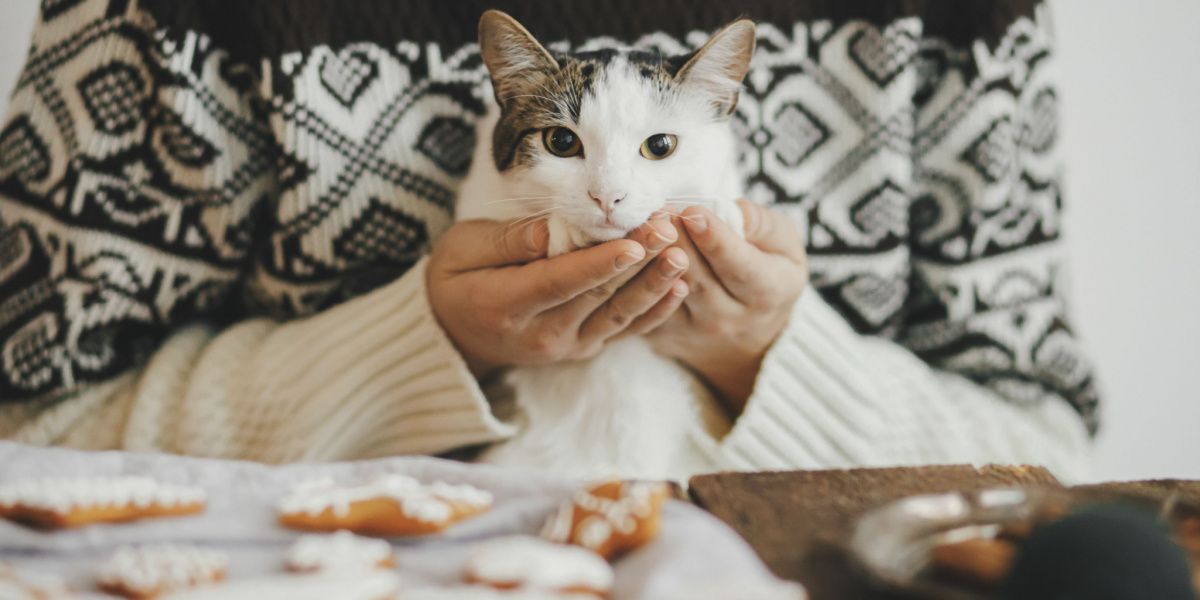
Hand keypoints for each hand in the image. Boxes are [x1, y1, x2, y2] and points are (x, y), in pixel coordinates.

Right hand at [427, 215, 690, 377]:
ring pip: (618, 315)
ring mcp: (566, 346)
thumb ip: (508, 241)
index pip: (561, 282)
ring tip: (682, 255)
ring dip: (654, 285)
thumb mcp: (462, 250)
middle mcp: (540, 334)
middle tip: (668, 228)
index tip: (634, 242)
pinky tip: (680, 286)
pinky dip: (655, 310)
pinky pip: (624, 330)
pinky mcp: (583, 348)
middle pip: (598, 296)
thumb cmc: (457, 278)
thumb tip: (551, 230)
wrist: (455, 332)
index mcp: (505, 306)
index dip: (600, 264)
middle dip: (639, 262)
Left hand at [647, 200, 807, 413]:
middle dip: (676, 241)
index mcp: (767, 293)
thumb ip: (762, 225)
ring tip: (643, 226)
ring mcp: (694, 332)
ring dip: (650, 259)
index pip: (739, 266)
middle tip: (659, 210)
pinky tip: (628, 250)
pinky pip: (644, 307)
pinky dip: (633, 278)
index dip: (715, 239)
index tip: (693, 212)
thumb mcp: (783, 247)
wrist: (751, 337)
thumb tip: (732, 211)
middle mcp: (731, 319)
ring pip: (666, 293)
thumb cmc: (769, 274)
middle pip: (697, 279)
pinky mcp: (665, 336)